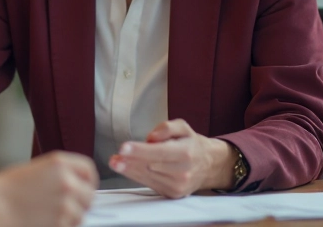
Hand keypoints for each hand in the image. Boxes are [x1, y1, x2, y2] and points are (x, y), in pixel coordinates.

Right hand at [0, 151, 97, 226]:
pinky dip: (60, 226)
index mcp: (59, 163)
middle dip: (80, 202)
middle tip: (65, 205)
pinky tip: (44, 222)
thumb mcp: (35, 170)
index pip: (89, 170)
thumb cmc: (5, 190)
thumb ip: (58, 174)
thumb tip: (74, 184)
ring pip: (80, 215)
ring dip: (70, 217)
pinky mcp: (61, 224)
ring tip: (48, 214)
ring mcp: (65, 204)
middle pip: (89, 194)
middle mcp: (66, 182)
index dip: (87, 180)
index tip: (83, 187)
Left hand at [108, 119, 235, 197]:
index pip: (159, 152)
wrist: (208, 165)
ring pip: (148, 177)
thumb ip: (167, 127)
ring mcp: (178, 185)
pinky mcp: (172, 193)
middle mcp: (183, 171)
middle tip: (115, 158)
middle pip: (150, 166)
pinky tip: (126, 168)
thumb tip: (151, 137)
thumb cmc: (191, 144)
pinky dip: (136, 176)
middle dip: (130, 162)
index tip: (123, 148)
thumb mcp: (183, 127)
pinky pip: (150, 184)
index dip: (140, 150)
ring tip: (116, 162)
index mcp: (186, 153)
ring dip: (129, 170)